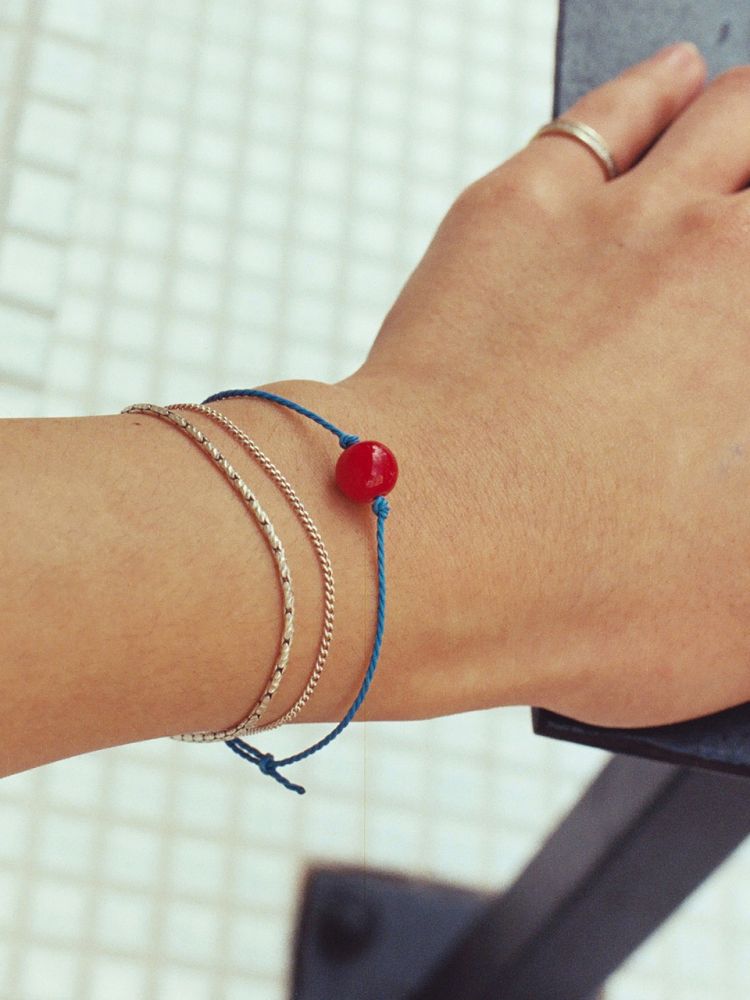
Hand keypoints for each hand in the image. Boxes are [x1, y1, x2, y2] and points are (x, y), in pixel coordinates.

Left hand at [334, 42, 749, 728]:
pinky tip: (675, 82)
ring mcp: (623, 219)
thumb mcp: (737, 625)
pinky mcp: (522, 208)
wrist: (419, 552)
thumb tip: (742, 511)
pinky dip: (653, 90)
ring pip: (728, 116)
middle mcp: (719, 259)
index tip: (749, 351)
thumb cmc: (570, 596)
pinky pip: (609, 114)